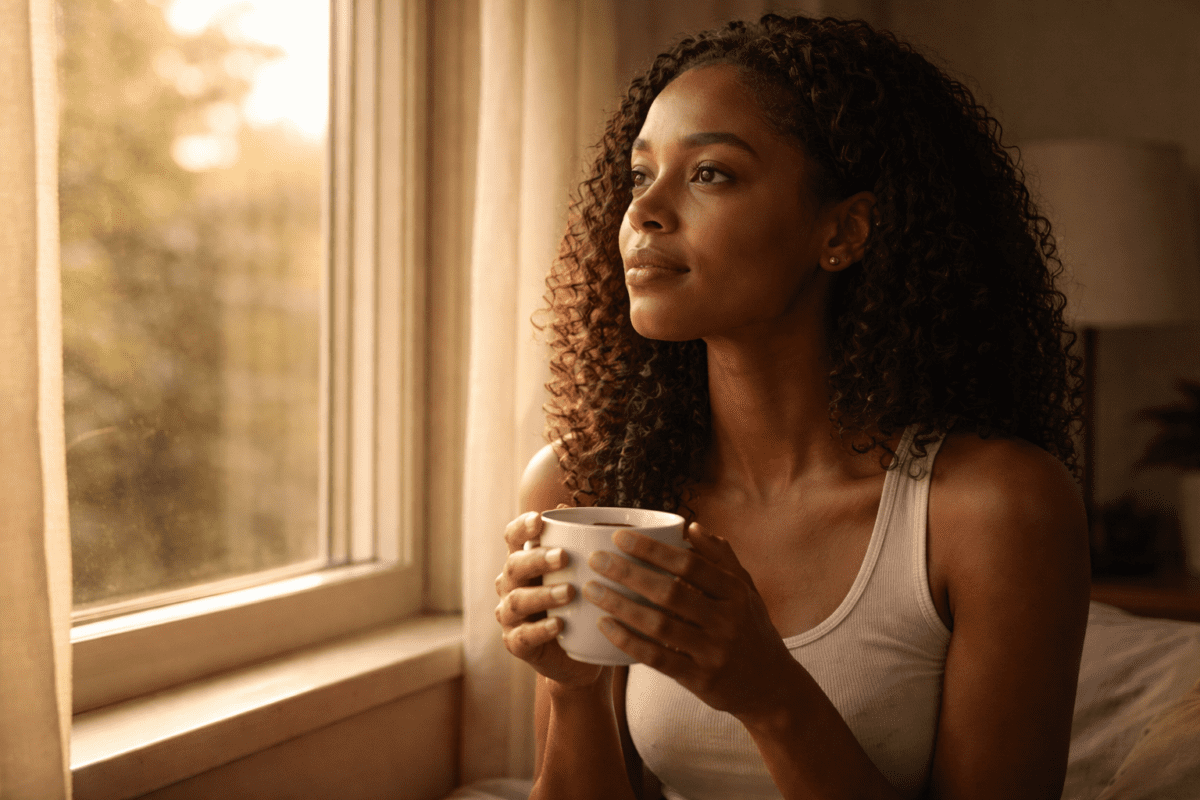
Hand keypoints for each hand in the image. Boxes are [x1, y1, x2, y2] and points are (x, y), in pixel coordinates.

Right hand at [495, 510, 606, 687]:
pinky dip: (540, 630)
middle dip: (537, 559)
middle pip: (514, 566)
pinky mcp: (516, 643)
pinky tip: (559, 625)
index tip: (539, 520)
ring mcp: (510, 616)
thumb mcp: (584, 575)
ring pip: (517, 600)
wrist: (580, 657)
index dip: (521, 527)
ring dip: (542, 594)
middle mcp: (511, 585)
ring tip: (569, 592)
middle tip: (563, 556)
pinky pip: (523, 636)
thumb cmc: (580, 606)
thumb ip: (585, 548)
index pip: (512, 538)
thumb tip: (598, 517)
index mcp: (524, 562)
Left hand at [583, 522, 800, 719]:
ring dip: (621, 606)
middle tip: (597, 560)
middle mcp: (727, 621)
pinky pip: (657, 658)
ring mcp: (714, 652)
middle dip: (628, 573)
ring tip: (592, 590)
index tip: (619, 536)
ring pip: (659, 625)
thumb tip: (691, 526)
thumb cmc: (752, 629)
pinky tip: (605, 626)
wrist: (772, 687)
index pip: (690, 564)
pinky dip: (629, 641)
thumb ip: (721, 558)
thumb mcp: (747, 591)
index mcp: (736, 593)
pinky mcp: (701, 680)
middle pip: (670, 592)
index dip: (653, 549)